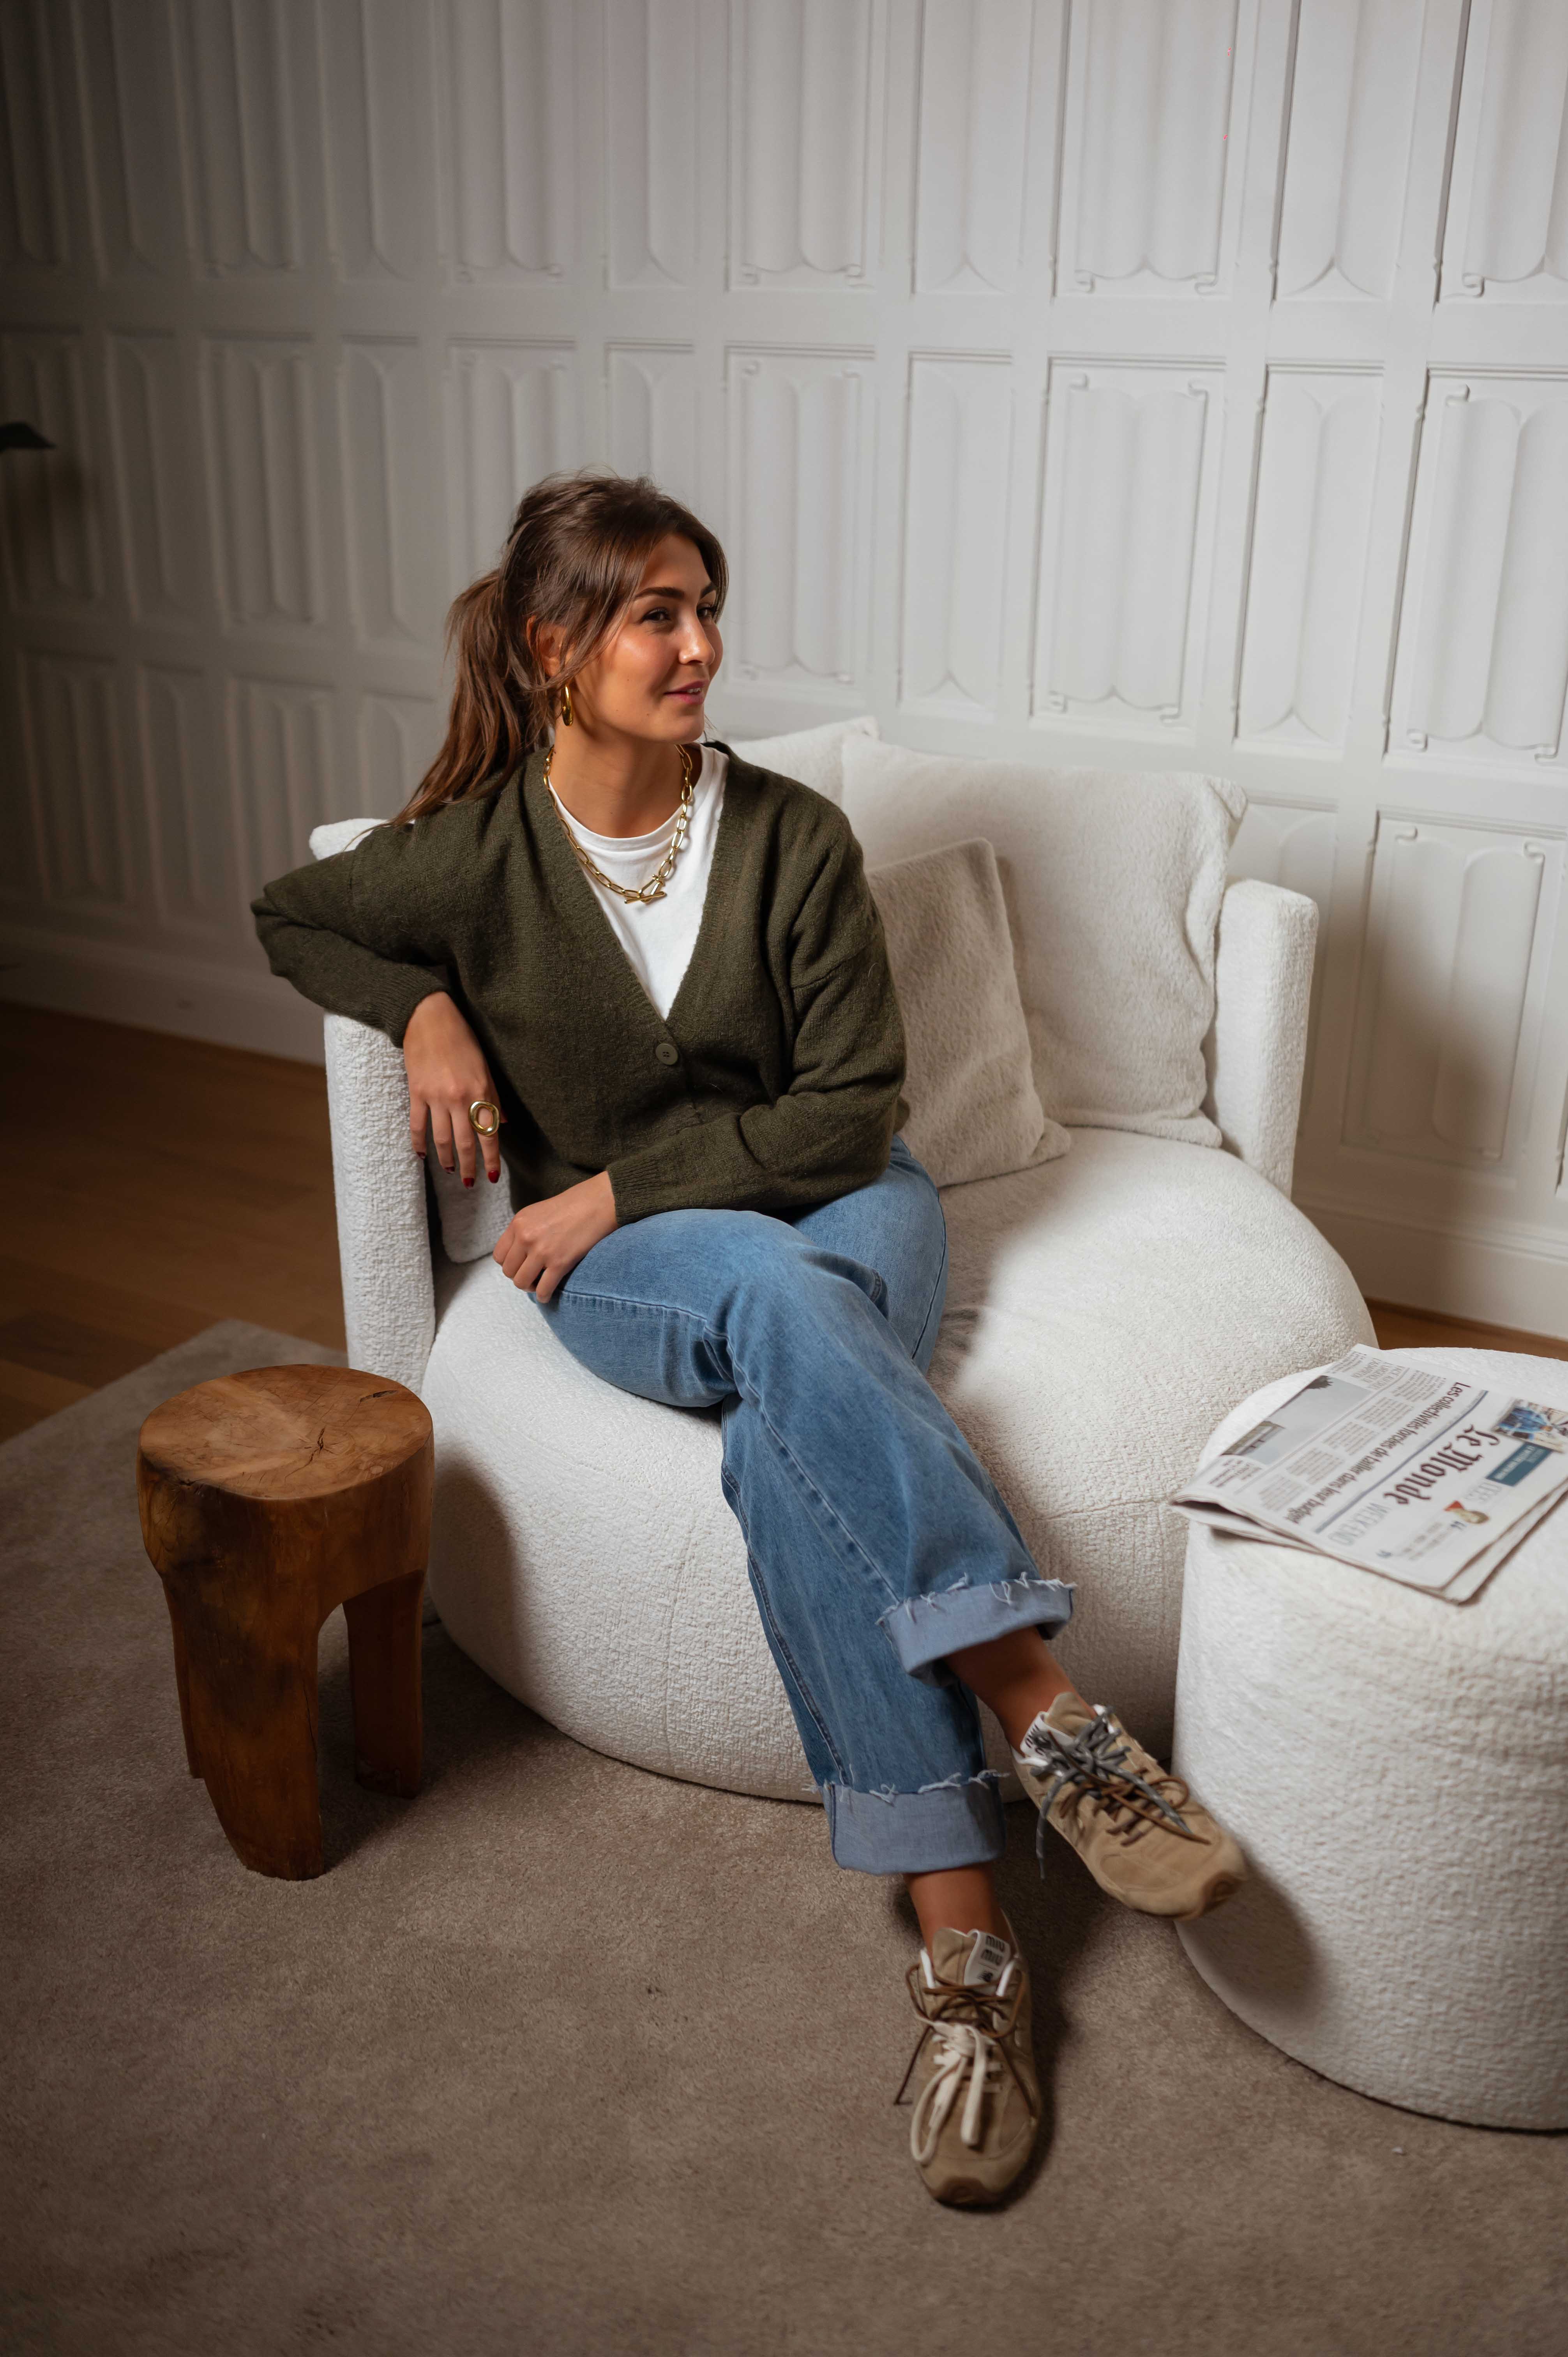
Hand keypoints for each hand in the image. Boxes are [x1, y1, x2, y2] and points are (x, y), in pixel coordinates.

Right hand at [403, 991, 503, 1186]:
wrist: (429, 1019)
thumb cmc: (463, 1040)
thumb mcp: (486, 1068)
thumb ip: (495, 1098)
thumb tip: (503, 1124)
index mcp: (481, 1092)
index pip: (489, 1134)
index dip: (491, 1159)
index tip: (492, 1177)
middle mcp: (460, 1099)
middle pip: (465, 1143)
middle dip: (469, 1166)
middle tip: (470, 1183)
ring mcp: (436, 1098)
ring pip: (441, 1139)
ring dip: (446, 1159)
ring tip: (451, 1170)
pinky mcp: (416, 1093)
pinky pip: (417, 1125)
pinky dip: (419, 1143)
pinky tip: (422, 1155)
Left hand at [493, 1171, 616, 1302]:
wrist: (597, 1203)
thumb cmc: (571, 1206)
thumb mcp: (536, 1213)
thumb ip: (523, 1231)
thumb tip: (518, 1254)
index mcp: (518, 1224)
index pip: (499, 1255)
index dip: (509, 1264)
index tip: (520, 1265)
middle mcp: (526, 1237)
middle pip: (509, 1271)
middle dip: (519, 1276)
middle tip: (531, 1276)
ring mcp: (542, 1251)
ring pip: (522, 1283)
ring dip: (530, 1288)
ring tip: (539, 1285)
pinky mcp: (560, 1263)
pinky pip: (543, 1289)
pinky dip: (543, 1296)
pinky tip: (547, 1295)